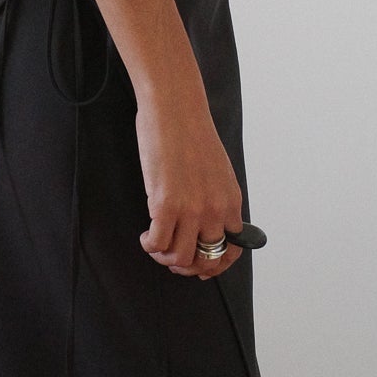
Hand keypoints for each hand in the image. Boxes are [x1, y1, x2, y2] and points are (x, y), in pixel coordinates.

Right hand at [135, 92, 244, 280]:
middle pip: (205, 260)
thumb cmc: (191, 133)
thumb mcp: (217, 171)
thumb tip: (203, 224)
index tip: (200, 265)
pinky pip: (158, 243)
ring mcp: (191, 209)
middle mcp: (215, 210)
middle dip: (187, 266)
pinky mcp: (166, 205)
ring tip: (156, 243)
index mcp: (231, 202)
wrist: (174, 110)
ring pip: (180, 258)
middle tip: (171, 256)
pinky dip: (150, 245)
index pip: (231, 249)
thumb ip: (214, 199)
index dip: (214, 265)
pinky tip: (146, 235)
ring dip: (165, 257)